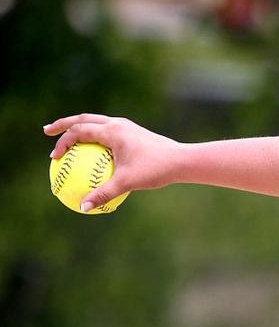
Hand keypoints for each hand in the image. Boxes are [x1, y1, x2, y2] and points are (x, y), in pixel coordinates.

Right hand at [43, 114, 180, 211]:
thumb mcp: (127, 182)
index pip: (79, 131)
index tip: (54, 158)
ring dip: (80, 127)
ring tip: (69, 138)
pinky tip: (96, 152)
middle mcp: (118, 124)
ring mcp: (127, 127)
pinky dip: (97, 137)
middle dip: (64, 124)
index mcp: (112, 131)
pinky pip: (109, 132)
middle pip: (83, 119)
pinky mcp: (134, 133)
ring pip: (97, 122)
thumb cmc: (156, 170)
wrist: (183, 161)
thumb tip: (83, 207)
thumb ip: (104, 193)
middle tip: (48, 131)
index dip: (62, 143)